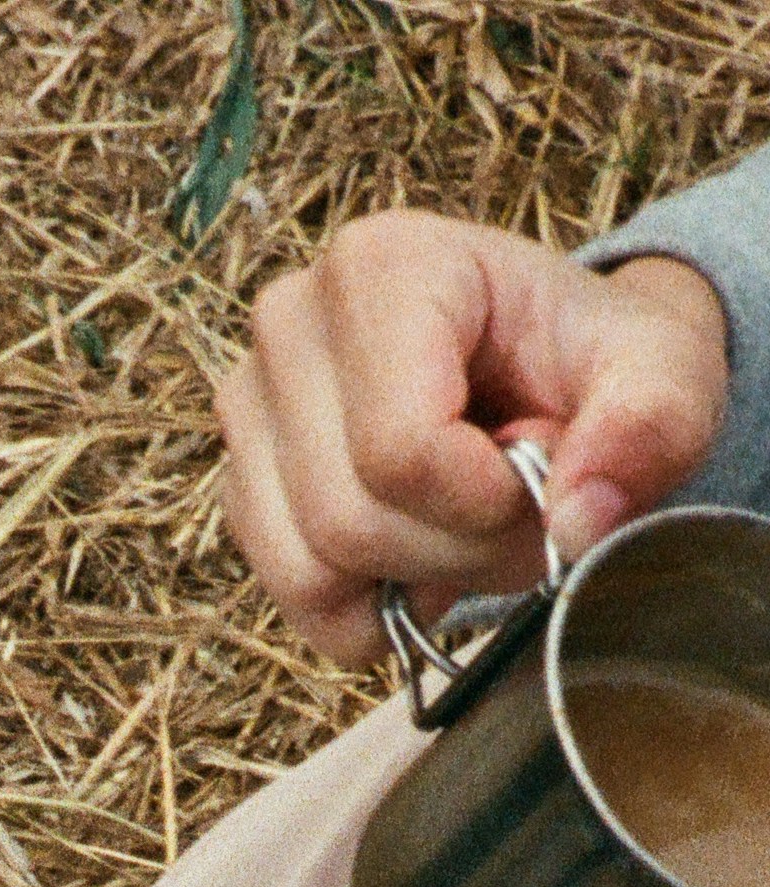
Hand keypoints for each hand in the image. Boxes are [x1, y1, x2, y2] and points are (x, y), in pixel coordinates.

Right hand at [217, 215, 727, 661]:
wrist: (549, 369)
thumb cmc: (593, 362)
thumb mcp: (660, 369)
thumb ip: (647, 424)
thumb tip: (576, 522)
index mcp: (383, 265)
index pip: (400, 449)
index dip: (485, 500)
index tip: (537, 467)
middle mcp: (290, 321)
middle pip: (350, 521)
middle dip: (454, 552)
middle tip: (516, 511)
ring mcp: (250, 406)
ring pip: (312, 570)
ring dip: (412, 581)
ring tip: (468, 524)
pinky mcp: (241, 483)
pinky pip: (294, 599)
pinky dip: (371, 607)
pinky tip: (419, 550)